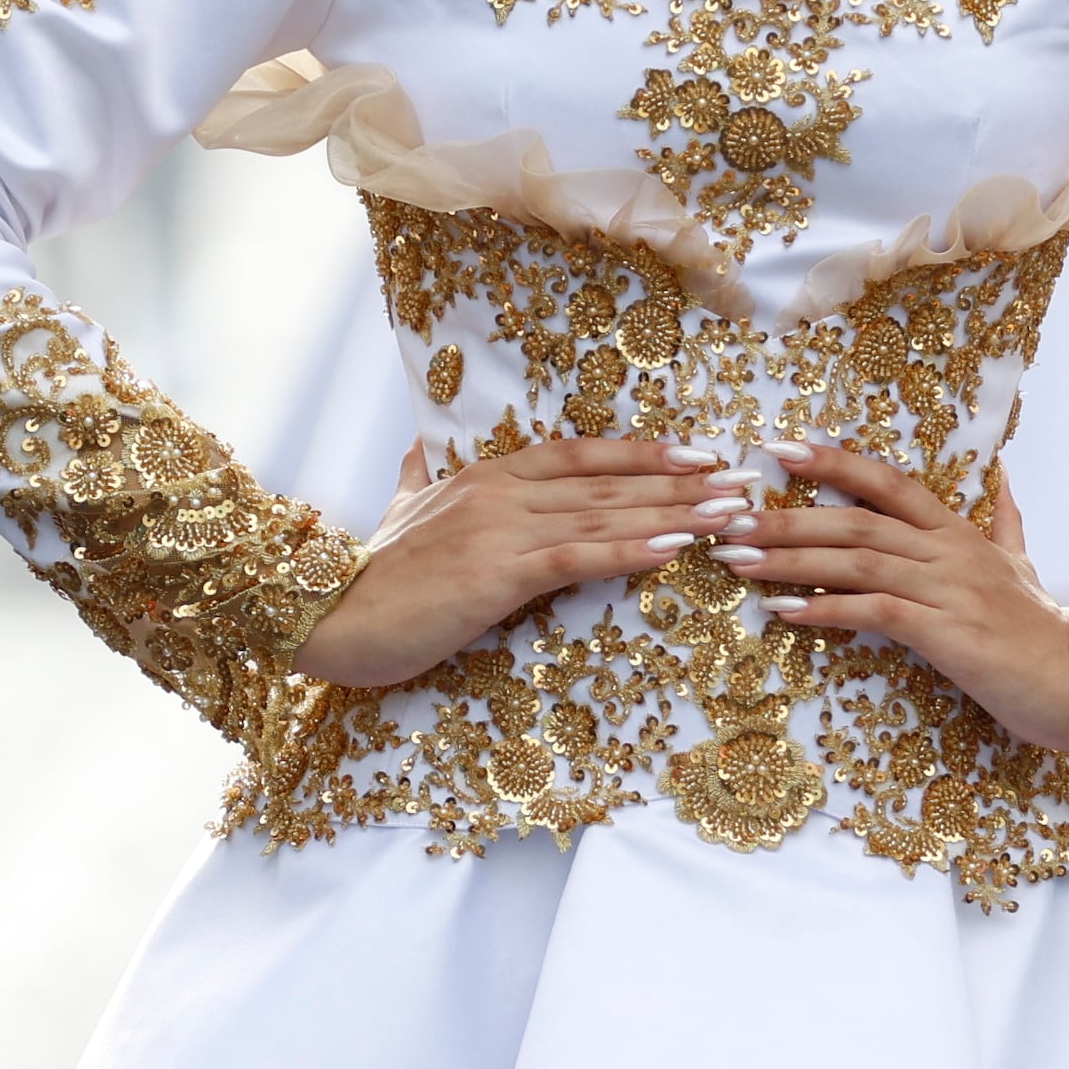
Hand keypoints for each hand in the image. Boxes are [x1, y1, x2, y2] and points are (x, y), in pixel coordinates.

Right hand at [287, 433, 742, 689]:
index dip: (641, 455)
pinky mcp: (498, 573)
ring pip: (604, 514)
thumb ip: (415, 481)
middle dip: (681, 484)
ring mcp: (500, 528)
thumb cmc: (367, 577)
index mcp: (484, 475)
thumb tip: (415, 453)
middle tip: (742, 485)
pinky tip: (675, 550)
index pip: (579, 455)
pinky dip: (631, 549)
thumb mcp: (395, 513)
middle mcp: (500, 491)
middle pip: (608, 482)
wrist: (326, 615)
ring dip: (675, 514)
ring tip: (730, 514)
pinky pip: (578, 556)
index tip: (696, 457)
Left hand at [714, 440, 1068, 754]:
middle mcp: (950, 553)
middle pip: (856, 522)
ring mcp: (949, 591)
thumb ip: (1005, 521)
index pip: (889, 483)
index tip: (779, 449)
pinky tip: (784, 612)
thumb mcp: (1024, 564)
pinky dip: (826, 610)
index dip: (834, 464)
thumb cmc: (1048, 630)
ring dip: (791, 561)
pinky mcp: (948, 634)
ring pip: (858, 561)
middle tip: (727, 516)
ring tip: (737, 560)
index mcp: (960, 534)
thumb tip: (1003, 476)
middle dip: (786, 518)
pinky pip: (877, 613)